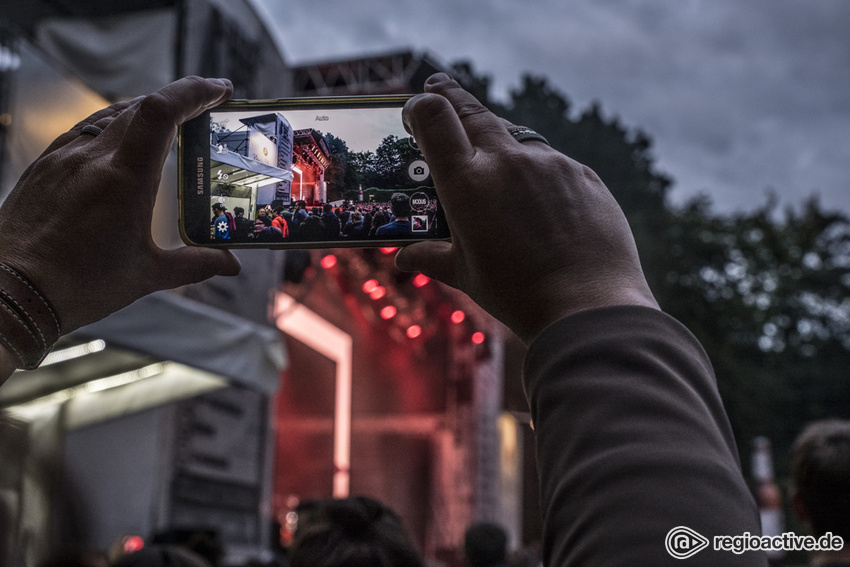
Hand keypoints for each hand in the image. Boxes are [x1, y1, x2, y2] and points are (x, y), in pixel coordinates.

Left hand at [0, 76, 240, 336]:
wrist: (10, 292)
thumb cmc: (77, 285)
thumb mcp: (147, 275)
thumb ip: (195, 264)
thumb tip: (230, 264)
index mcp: (124, 178)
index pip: (161, 111)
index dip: (194, 91)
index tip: (220, 90)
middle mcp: (91, 158)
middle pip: (141, 107)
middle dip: (178, 101)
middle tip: (205, 109)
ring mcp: (63, 158)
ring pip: (110, 114)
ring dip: (145, 111)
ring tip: (169, 124)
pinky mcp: (43, 167)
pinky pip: (83, 131)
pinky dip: (112, 126)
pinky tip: (119, 143)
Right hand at [395, 73, 657, 343]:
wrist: (590, 306)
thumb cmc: (518, 294)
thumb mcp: (465, 275)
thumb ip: (430, 257)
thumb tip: (405, 257)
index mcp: (468, 183)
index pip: (434, 116)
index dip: (419, 106)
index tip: (415, 109)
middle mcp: (507, 161)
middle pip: (472, 110)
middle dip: (451, 97)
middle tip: (439, 91)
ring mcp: (549, 163)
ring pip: (514, 136)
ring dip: (497, 142)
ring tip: (494, 165)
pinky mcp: (582, 173)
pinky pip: (550, 161)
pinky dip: (535, 171)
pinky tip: (538, 202)